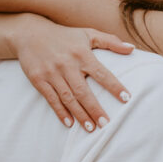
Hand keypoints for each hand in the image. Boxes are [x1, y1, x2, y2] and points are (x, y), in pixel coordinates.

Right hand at [16, 22, 133, 129]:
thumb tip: (132, 49)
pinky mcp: (38, 79)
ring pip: (68, 98)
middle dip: (95, 109)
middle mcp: (67, 64)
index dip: (114, 86)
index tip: (126, 99)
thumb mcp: (87, 34)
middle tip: (106, 124)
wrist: (30, 33)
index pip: (101, 73)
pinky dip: (60, 112)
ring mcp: (52, 73)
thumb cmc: (64, 36)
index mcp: (82, 54)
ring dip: (80, 114)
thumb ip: (110, 41)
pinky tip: (69, 123)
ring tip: (91, 128)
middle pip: (83, 91)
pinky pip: (51, 99)